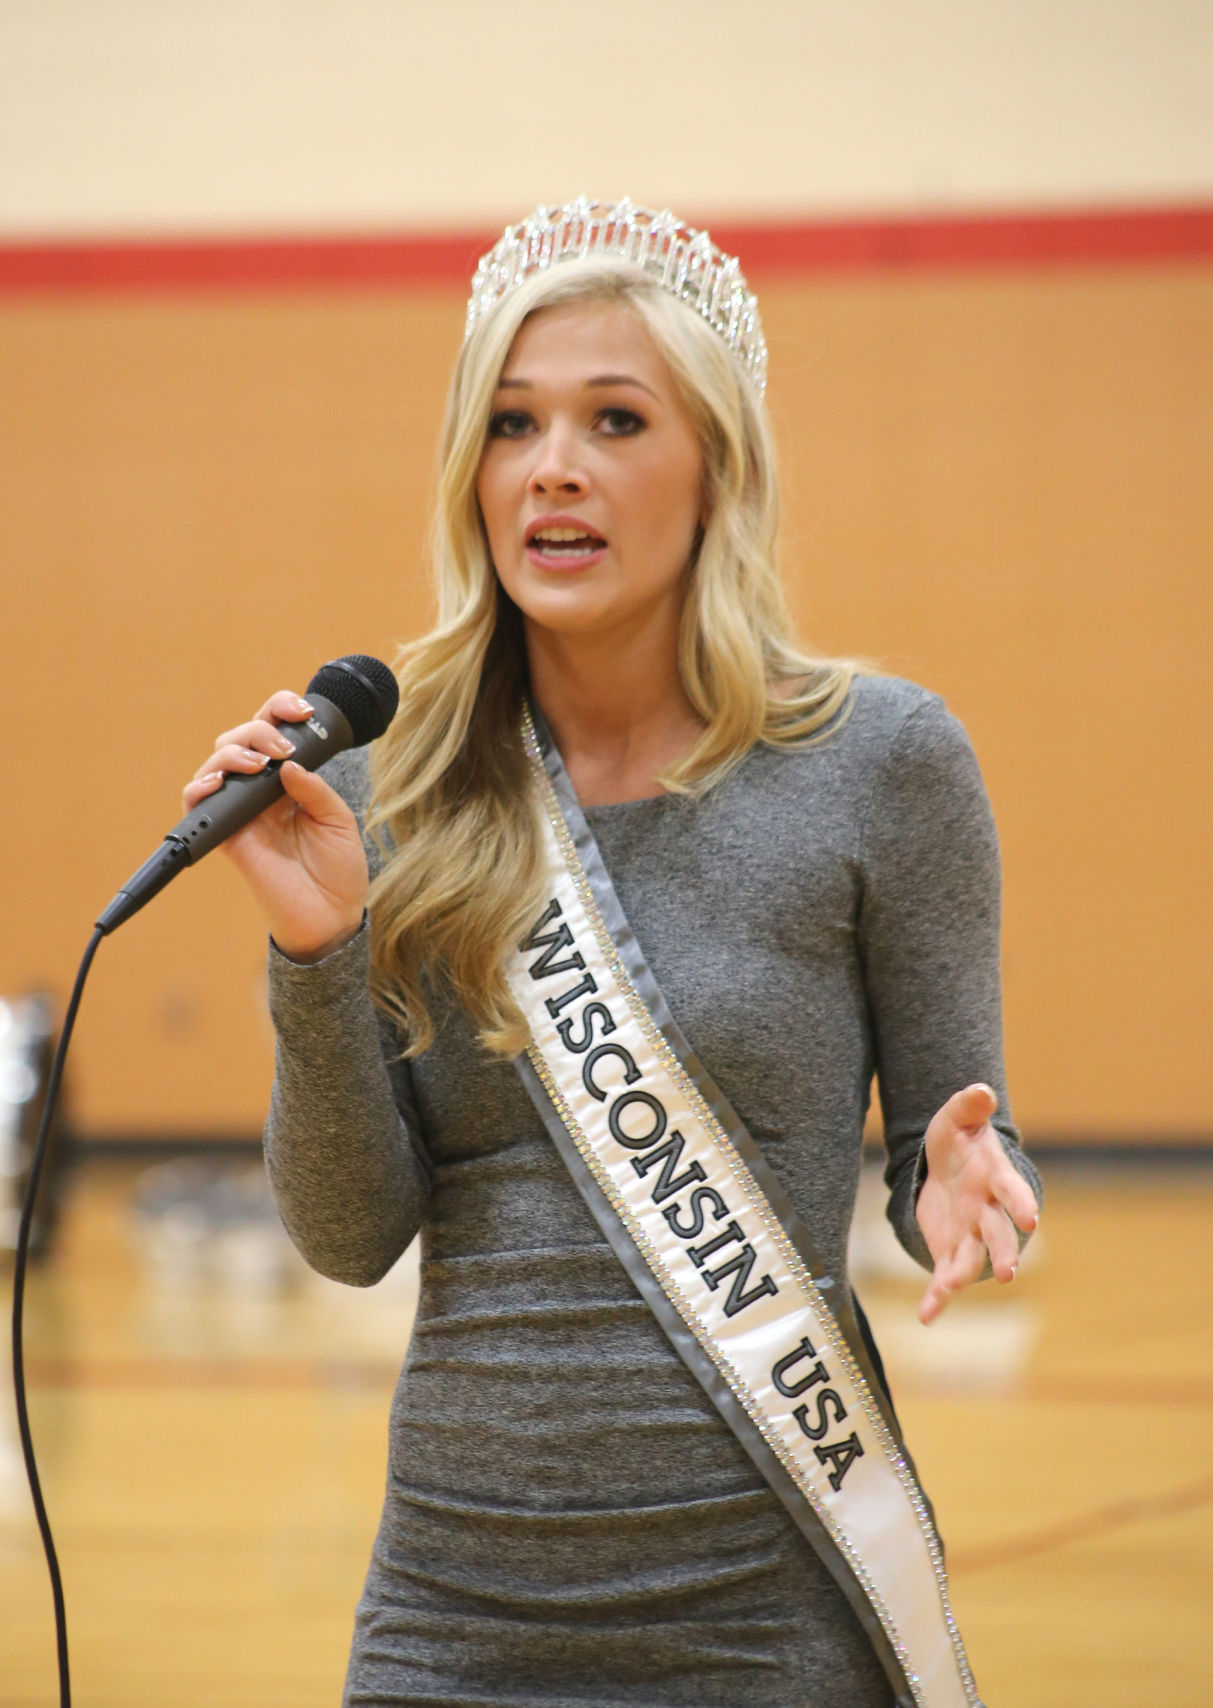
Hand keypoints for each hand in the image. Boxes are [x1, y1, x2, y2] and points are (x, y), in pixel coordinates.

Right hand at [182, 689, 368, 960]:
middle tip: (283, 750)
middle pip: (239, 740)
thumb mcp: (339, 820)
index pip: (273, 733)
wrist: (332, 916)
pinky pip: (197, 804)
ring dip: (233, 752)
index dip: (279, 711)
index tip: (300, 711)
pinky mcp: (227, 836)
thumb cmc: (339, 870)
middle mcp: (261, 792)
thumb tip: (288, 764)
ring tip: (260, 764)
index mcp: (290, 781)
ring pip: (216, 764)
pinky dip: (200, 786)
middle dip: (257, 731)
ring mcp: (242, 812)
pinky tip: (218, 782)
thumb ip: (315, 789)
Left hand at [914, 1083, 1038, 1324]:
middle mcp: (988, 1211)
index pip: (1012, 1190)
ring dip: (966, 1275)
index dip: (1021, 1201)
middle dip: (1004, 1251)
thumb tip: (981, 1091)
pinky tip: (927, 1316)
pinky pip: (945, 1276)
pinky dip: (937, 1297)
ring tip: (951, 1288)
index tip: (1030, 1216)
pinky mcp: (950, 1249)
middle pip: (999, 1234)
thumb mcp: (958, 1116)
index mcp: (994, 1177)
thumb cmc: (958, 1137)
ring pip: (973, 1259)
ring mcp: (971, 1233)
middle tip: (1008, 1271)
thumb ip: (969, 1105)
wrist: (947, 1163)